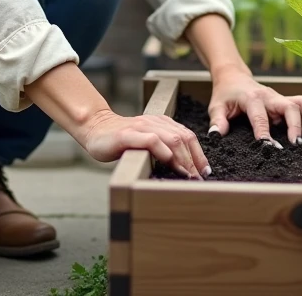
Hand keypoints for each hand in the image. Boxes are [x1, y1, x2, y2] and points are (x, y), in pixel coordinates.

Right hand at [79, 109, 209, 178]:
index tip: (205, 171)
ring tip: (188, 176)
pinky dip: (164, 153)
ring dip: (184, 159)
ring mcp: (141, 127)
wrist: (96, 129)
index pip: (188, 136)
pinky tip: (168, 164)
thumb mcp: (147, 142)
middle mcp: (155, 122)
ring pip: (173, 139)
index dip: (199, 154)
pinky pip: (152, 140)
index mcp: (162, 122)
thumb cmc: (122, 141)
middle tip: (199, 178)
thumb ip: (163, 149)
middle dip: (195, 160)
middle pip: (184, 138)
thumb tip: (185, 169)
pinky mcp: (128, 135)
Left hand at [207, 69, 301, 146]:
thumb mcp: (216, 106)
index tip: (269, 147)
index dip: (265, 132)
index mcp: (251, 97)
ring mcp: (279, 97)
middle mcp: (269, 96)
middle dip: (295, 125)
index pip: (260, 116)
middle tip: (297, 144)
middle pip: (289, 106)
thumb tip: (216, 136)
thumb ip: (217, 121)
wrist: (233, 77)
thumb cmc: (226, 93)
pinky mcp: (285, 101)